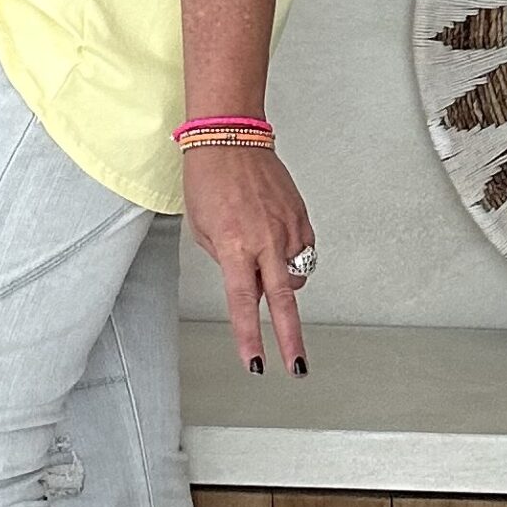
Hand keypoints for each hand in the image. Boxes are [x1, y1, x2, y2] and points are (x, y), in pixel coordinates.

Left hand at [181, 145, 314, 374]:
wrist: (230, 138)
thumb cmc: (209, 179)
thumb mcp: (202, 229)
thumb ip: (225, 260)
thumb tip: (247, 280)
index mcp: (235, 247)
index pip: (244, 304)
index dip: (251, 338)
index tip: (256, 364)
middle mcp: (266, 241)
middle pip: (284, 301)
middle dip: (291, 340)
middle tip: (298, 368)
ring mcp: (288, 229)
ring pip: (295, 275)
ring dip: (281, 281)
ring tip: (261, 259)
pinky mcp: (301, 217)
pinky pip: (303, 252)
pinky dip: (293, 258)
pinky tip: (278, 247)